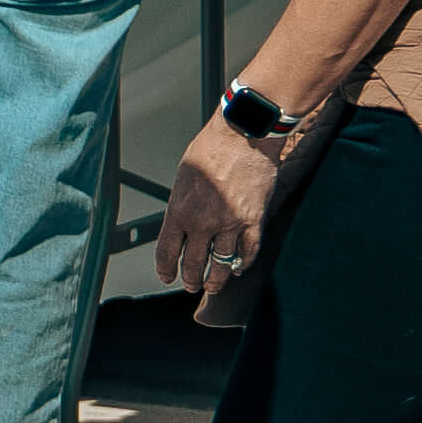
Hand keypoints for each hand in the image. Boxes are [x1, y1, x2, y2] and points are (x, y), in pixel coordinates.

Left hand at [153, 116, 277, 305]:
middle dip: (191, 279)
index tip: (167, 278)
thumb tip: (184, 226)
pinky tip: (237, 269)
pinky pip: (249, 251)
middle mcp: (203, 223)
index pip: (167, 252)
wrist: (243, 136)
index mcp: (179, 211)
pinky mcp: (255, 220)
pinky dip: (243, 264)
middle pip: (194, 263)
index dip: (166, 269)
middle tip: (190, 286)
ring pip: (221, 264)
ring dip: (216, 279)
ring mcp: (231, 224)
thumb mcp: (184, 179)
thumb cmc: (210, 150)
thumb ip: (183, 205)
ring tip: (213, 286)